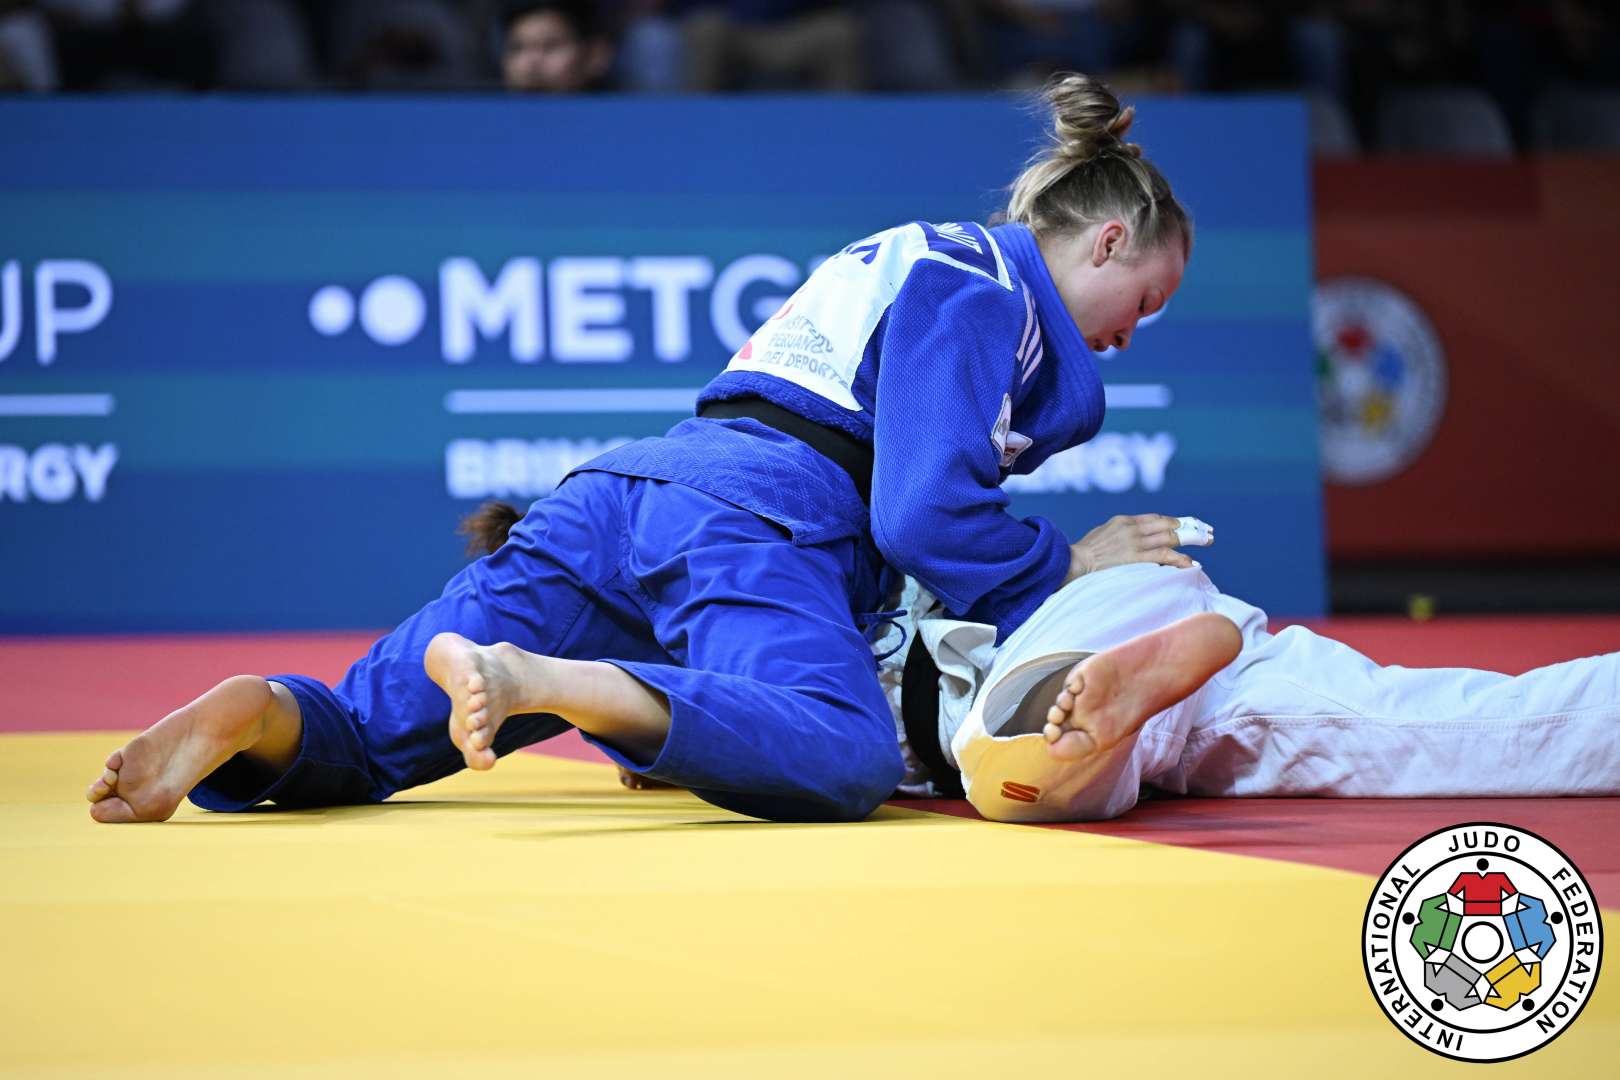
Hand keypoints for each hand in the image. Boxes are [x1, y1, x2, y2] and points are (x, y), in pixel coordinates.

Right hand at [1065, 514, 1195, 584]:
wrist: (1073, 562)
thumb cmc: (1083, 553)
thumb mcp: (1101, 534)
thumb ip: (1118, 534)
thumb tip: (1131, 539)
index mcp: (1123, 521)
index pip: (1156, 519)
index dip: (1174, 521)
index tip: (1186, 524)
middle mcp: (1132, 528)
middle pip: (1167, 525)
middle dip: (1189, 528)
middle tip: (1206, 531)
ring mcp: (1135, 542)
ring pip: (1169, 538)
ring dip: (1190, 539)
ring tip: (1206, 541)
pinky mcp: (1136, 558)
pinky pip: (1164, 556)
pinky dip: (1180, 559)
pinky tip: (1191, 563)